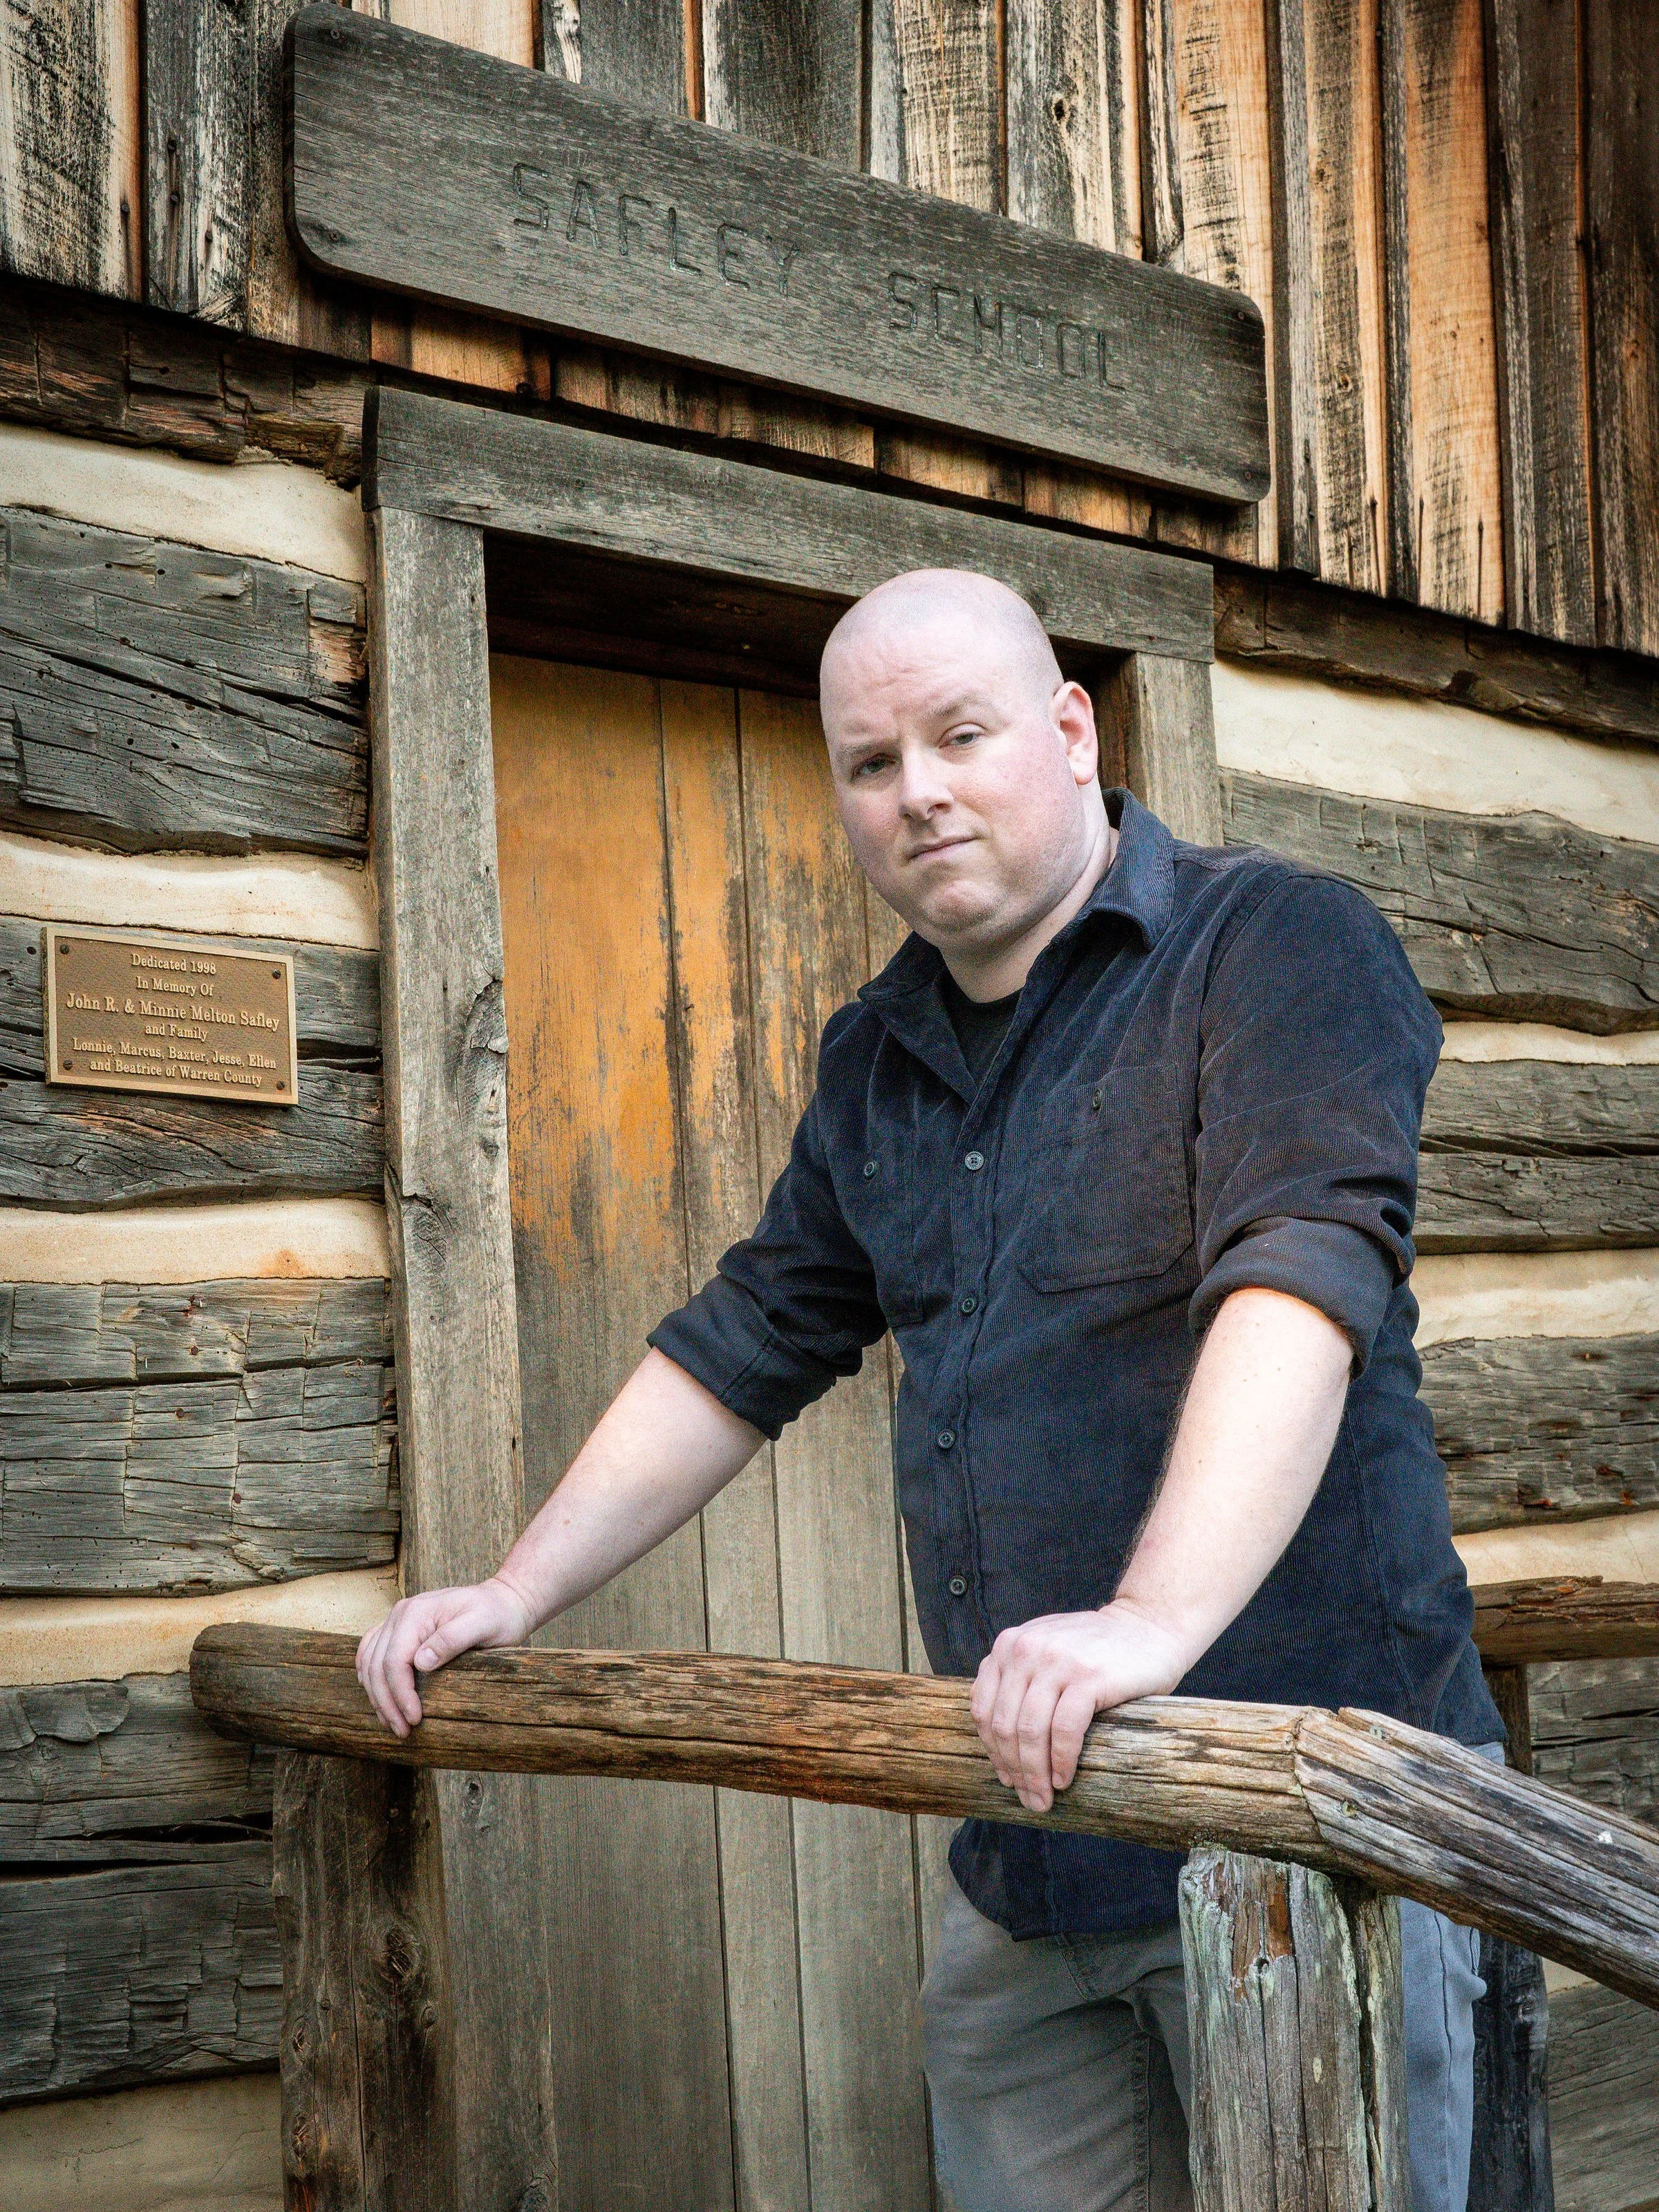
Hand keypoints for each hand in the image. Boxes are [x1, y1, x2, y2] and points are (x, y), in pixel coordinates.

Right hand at [356, 1575, 534, 1736]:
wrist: (502, 1601)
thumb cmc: (497, 1615)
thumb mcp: (483, 1624)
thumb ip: (452, 1639)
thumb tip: (420, 1662)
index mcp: (416, 1612)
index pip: (394, 1660)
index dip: (400, 1694)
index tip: (414, 1719)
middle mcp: (400, 1613)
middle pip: (377, 1665)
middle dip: (387, 1702)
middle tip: (403, 1731)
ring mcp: (396, 1620)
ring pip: (369, 1662)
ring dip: (376, 1695)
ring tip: (393, 1722)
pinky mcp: (398, 1628)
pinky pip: (370, 1652)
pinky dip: (370, 1676)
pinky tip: (379, 1696)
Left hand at [970, 1600, 1191, 1811]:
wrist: (1148, 1627)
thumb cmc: (1095, 1650)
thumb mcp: (1044, 1649)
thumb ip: (1015, 1676)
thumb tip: (990, 1733)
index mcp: (1009, 1646)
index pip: (984, 1709)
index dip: (992, 1751)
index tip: (1007, 1778)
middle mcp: (1026, 1650)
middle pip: (1005, 1725)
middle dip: (1014, 1770)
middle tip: (1029, 1799)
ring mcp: (1057, 1661)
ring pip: (1030, 1731)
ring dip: (1034, 1774)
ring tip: (1043, 1799)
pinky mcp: (1089, 1677)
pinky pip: (1064, 1730)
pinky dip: (1061, 1761)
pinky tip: (1063, 1779)